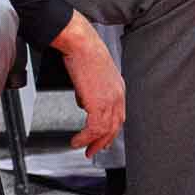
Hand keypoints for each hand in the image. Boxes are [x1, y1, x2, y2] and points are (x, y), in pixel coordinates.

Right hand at [51, 10, 125, 157]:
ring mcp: (110, 101)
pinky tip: (76, 141)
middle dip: (104, 141)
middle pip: (115, 127)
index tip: (102, 137)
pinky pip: (93, 129)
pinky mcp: (98, 104)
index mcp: (118, 88)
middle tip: (94, 150)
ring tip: (82, 148)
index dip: (110, 129)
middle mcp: (117, 96)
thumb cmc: (84, 52)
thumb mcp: (91, 74)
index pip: (118, 115)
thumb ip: (90, 91)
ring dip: (93, 143)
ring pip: (105, 131)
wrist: (81, 43)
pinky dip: (84, 138)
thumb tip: (84, 102)